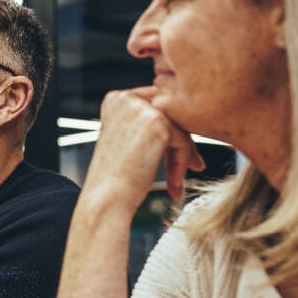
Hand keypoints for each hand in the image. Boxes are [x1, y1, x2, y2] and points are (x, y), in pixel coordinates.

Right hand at [85, 87, 204, 208]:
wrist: (106, 199)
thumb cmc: (116, 177)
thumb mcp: (128, 139)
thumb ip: (147, 122)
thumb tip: (183, 115)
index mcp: (115, 99)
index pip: (157, 104)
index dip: (170, 131)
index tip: (178, 156)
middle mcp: (124, 98)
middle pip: (170, 113)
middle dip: (181, 142)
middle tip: (191, 166)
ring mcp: (140, 108)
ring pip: (179, 126)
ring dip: (182, 155)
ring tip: (177, 181)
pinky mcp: (156, 122)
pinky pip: (182, 138)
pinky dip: (182, 162)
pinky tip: (174, 183)